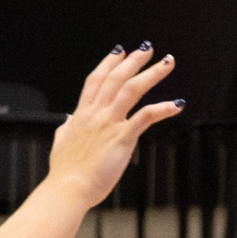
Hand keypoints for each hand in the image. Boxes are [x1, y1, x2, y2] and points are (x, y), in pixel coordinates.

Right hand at [46, 48, 181, 208]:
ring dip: (152, 73)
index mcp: (82, 114)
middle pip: (116, 77)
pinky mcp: (122, 138)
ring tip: (167, 63)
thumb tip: (67, 120)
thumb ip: (65, 129)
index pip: (96, 80)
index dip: (109, 62)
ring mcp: (109, 123)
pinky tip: (176, 104)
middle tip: (147, 48)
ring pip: (132, 89)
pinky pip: (146, 117)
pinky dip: (163, 108)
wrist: (68, 188)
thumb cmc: (65, 173)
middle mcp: (96, 114)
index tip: (120, 51)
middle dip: (134, 60)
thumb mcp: (60, 144)